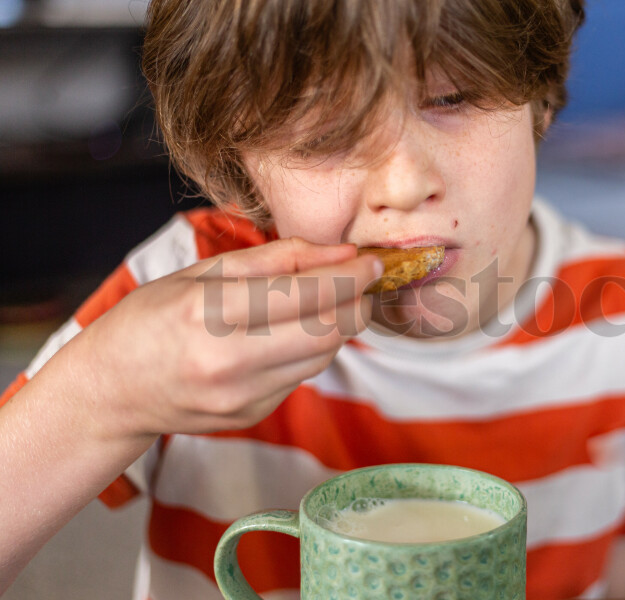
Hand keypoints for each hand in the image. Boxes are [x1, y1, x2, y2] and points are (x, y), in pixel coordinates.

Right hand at [63, 237, 380, 439]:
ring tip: (332, 301)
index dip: (351, 276)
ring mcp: (243, 397)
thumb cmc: (150, 320)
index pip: (308, 293)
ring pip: (324, 356)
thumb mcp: (203, 274)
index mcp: (212, 313)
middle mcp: (230, 362)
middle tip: (364, 281)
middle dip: (360, 302)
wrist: (110, 391)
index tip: (372, 261)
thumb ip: (276, 259)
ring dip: (340, 326)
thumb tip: (340, 252)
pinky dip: (313, 350)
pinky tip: (297, 333)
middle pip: (330, 331)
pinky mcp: (253, 416)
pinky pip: (303, 376)